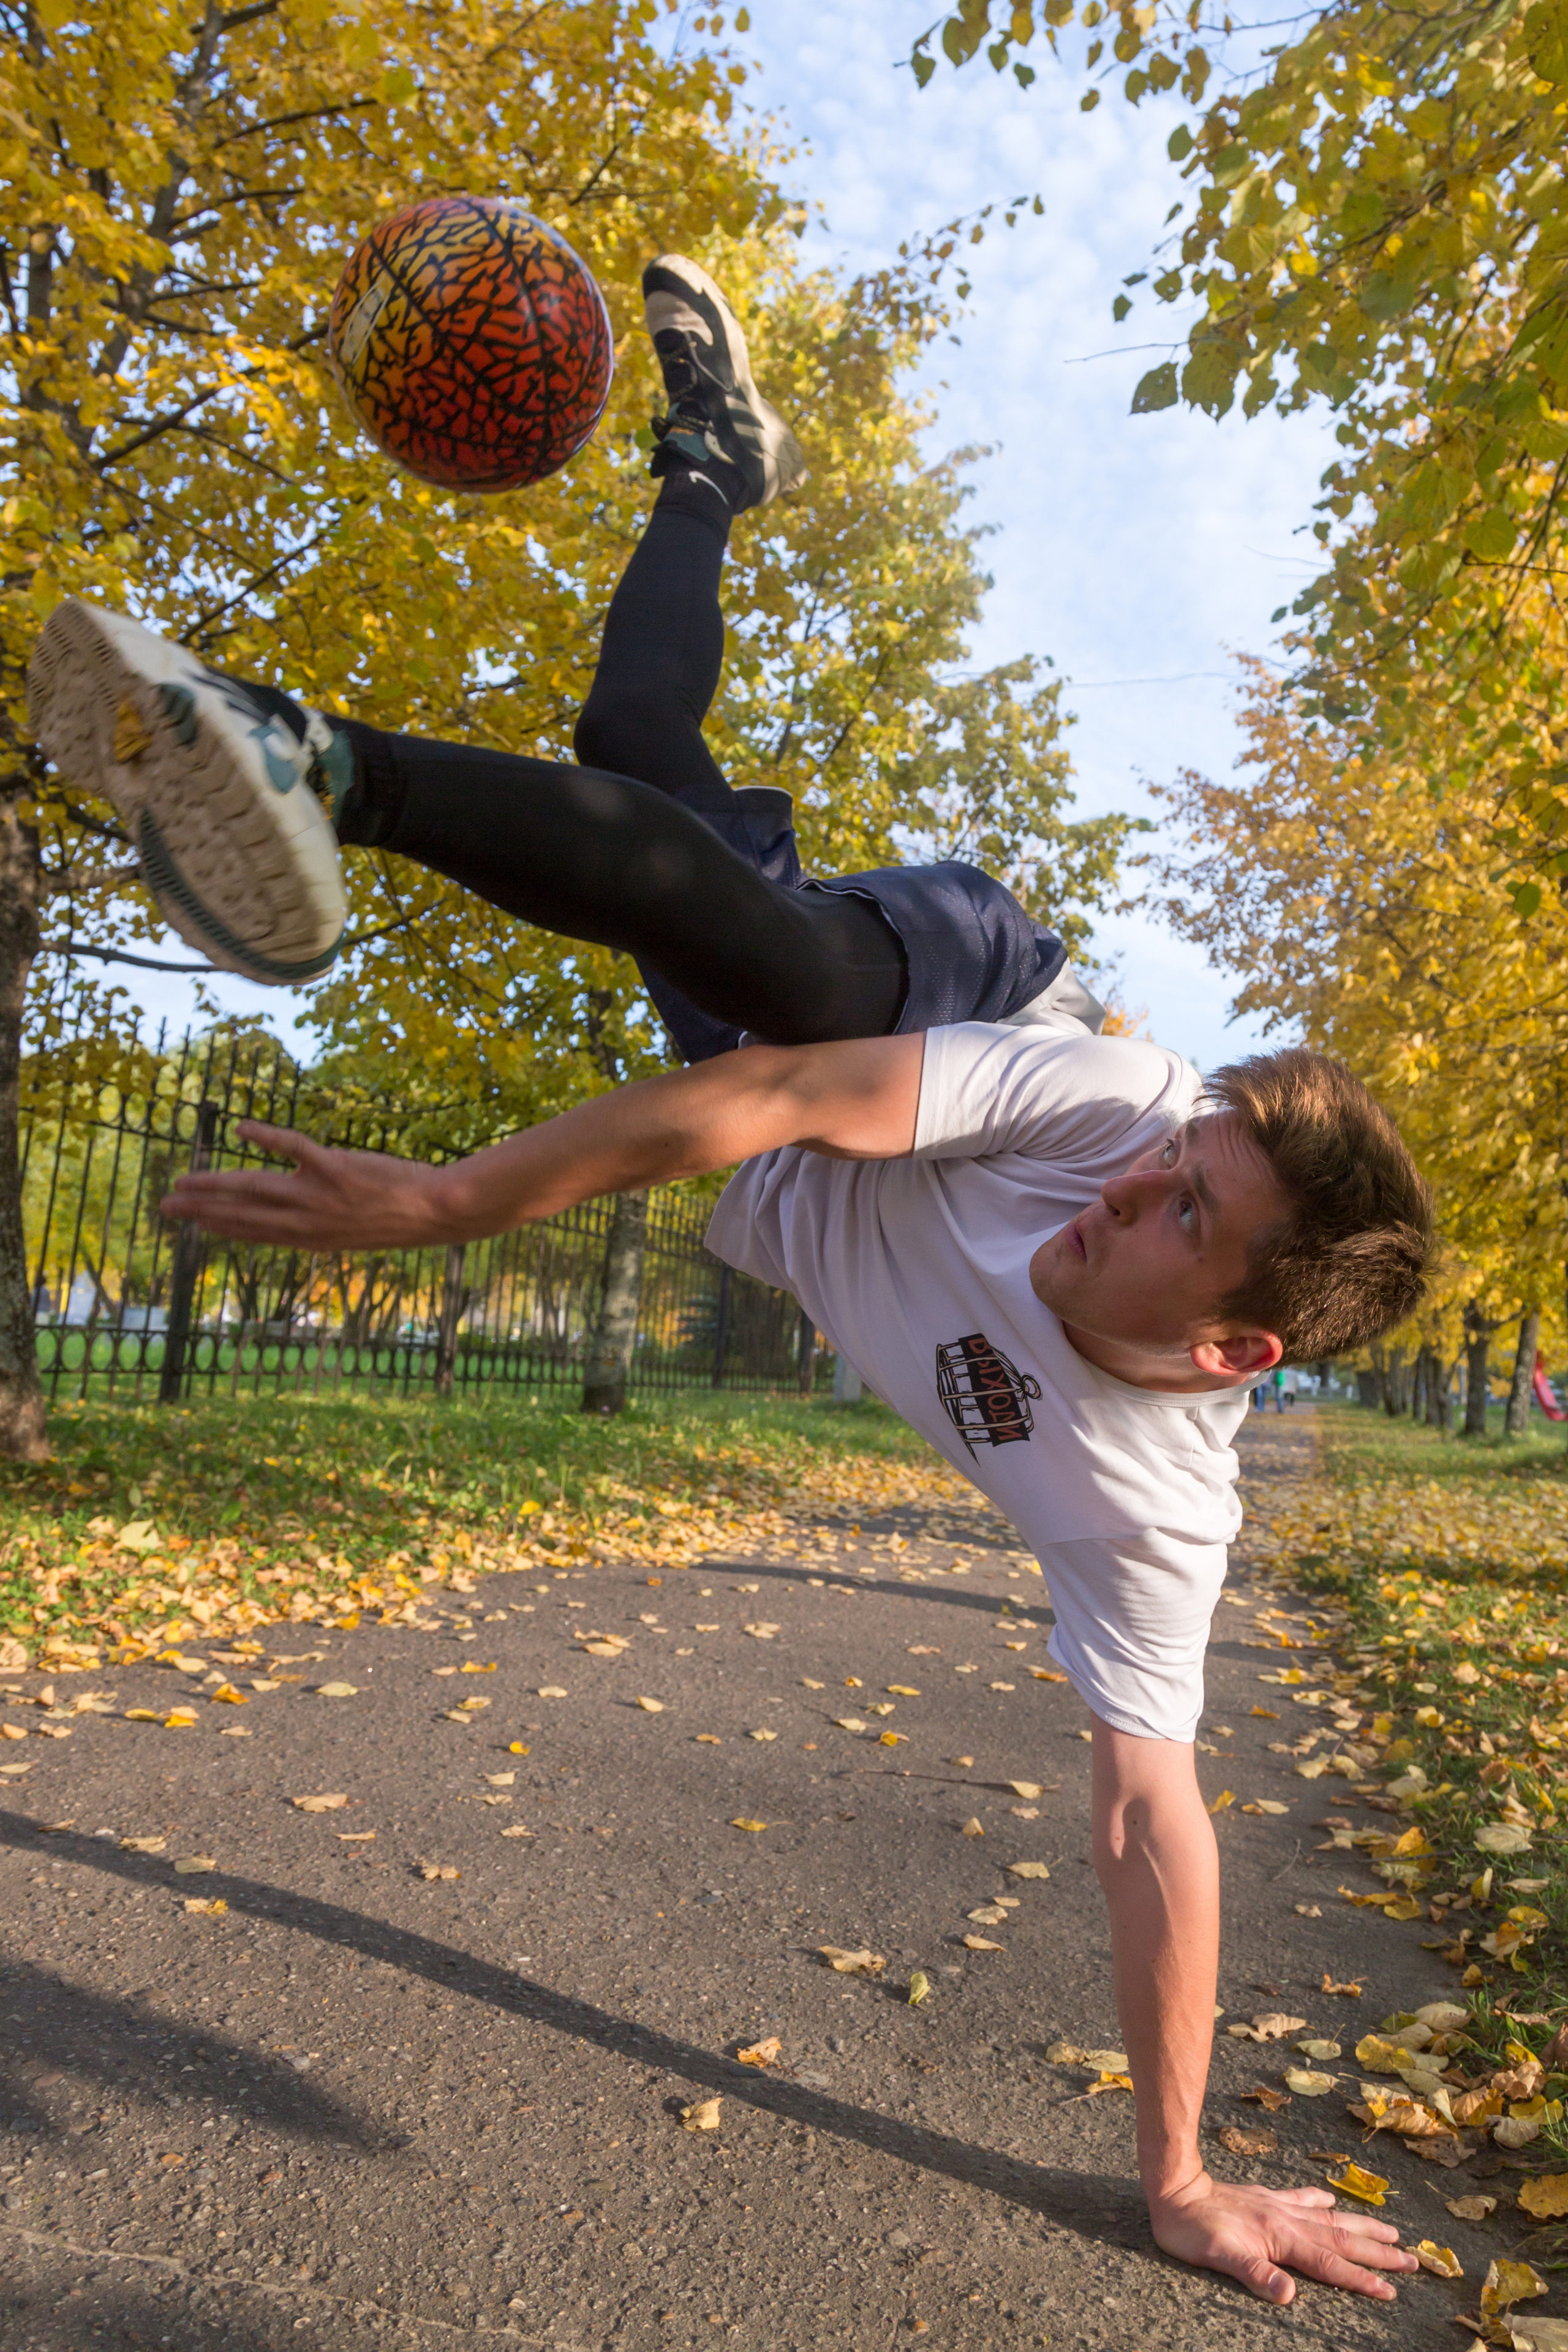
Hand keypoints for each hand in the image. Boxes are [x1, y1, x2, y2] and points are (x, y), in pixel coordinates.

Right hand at [161, 1120, 459, 1250]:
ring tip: (184, 1181)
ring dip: (216, 1184)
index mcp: (312, 1238)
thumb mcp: (356, 1233)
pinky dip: (266, 1137)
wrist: (436, 1212)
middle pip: (243, 1215)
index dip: (221, 1226)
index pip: (255, 1233)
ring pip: (256, 1188)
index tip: (193, 1222)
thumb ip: (323, 1225)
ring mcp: (319, 1196)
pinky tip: (240, 1128)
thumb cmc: (401, 1218)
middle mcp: (308, 1222)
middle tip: (167, 1206)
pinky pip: (294, 1149)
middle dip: (202, 1211)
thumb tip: (298, 1217)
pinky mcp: (336, 1169)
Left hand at [1148, 2172, 1419, 2302]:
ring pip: (1330, 2217)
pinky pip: (1302, 2197)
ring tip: (1392, 2230)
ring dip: (1362, 2225)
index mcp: (1281, 2238)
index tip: (1391, 2291)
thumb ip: (1256, 2274)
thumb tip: (1289, 2296)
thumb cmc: (1193, 2229)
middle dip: (1378, 2252)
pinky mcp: (1265, 2196)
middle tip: (1413, 2261)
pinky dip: (1320, 2199)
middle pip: (1341, 2238)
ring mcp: (1278, 2205)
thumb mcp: (1219, 2257)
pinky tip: (1331, 2198)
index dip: (1360, 2279)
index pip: (1330, 2264)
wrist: (1174, 2188)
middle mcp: (1287, 2220)